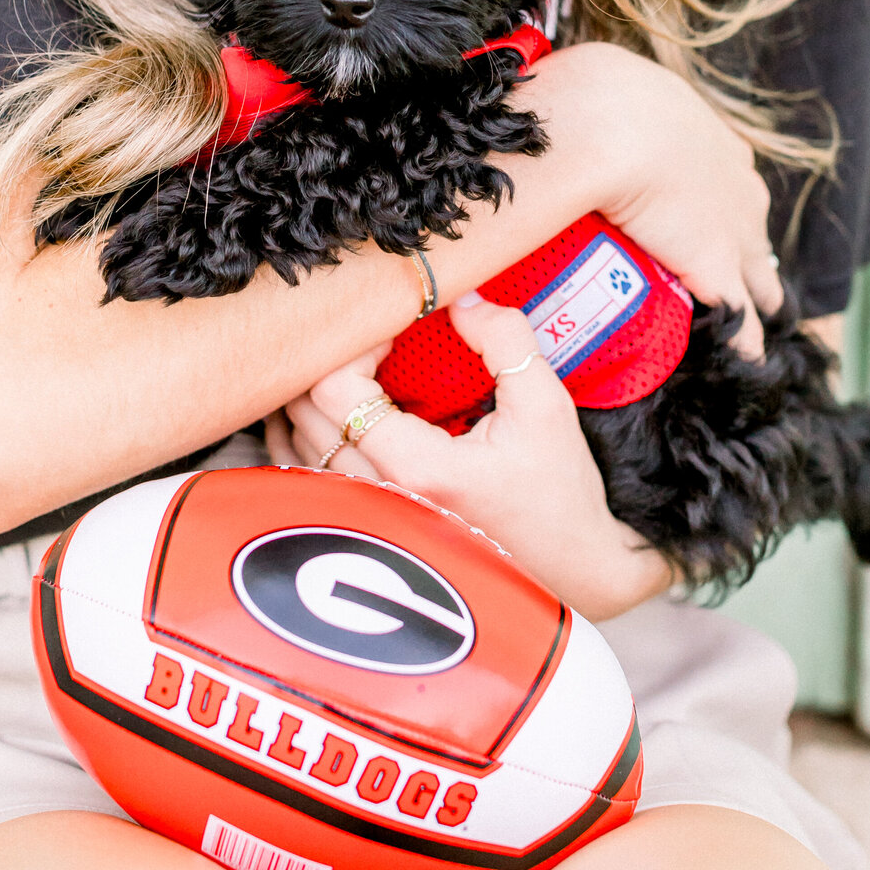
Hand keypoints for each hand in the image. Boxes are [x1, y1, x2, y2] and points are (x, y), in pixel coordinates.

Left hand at [270, 295, 673, 622]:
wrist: (572, 571)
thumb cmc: (559, 495)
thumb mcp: (546, 405)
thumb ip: (505, 341)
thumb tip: (460, 298)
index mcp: (420, 468)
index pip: (336, 389)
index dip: (353, 344)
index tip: (393, 329)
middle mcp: (382, 499)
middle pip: (304, 412)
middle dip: (331, 361)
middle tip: (372, 341)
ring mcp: (369, 519)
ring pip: (297, 442)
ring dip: (313, 395)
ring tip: (355, 369)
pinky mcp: (367, 528)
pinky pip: (306, 474)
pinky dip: (308, 432)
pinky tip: (339, 411)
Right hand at [526, 45, 781, 357]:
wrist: (612, 121)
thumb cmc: (601, 95)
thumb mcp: (602, 85)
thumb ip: (581, 101)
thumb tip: (533, 107)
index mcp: (712, 142)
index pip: (730, 183)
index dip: (719, 204)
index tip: (700, 215)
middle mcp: (738, 186)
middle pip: (753, 230)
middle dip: (747, 252)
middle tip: (733, 274)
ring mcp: (735, 231)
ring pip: (759, 274)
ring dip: (752, 296)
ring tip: (745, 321)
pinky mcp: (718, 269)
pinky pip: (743, 315)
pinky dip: (745, 340)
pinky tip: (744, 358)